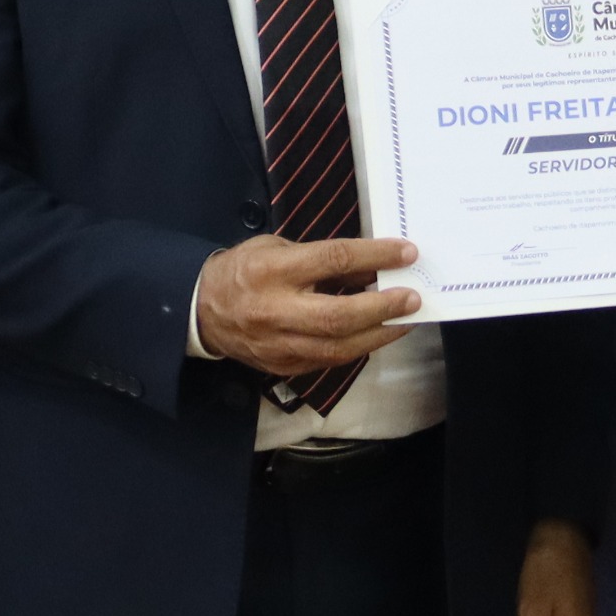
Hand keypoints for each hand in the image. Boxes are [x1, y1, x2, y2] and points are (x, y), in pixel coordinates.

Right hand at [195, 234, 420, 375]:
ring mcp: (279, 345)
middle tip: (413, 298)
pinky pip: (330, 360)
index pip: (333, 260)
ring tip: (406, 320)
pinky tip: (378, 334)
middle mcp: (276, 311)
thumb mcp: (277, 248)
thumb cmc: (244, 270)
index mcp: (272, 270)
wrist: (202, 312)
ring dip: (380, 334)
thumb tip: (372, 268)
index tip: (407, 253)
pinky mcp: (285, 367)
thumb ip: (322, 259)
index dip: (375, 256)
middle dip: (383, 308)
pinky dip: (359, 347)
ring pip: (339, 347)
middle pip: (339, 316)